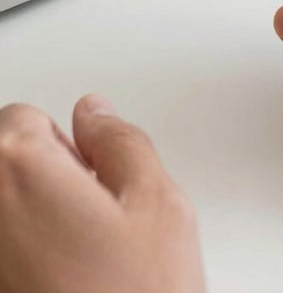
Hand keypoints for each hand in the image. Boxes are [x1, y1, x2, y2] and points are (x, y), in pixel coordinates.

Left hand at [0, 96, 205, 292]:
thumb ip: (121, 141)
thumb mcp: (157, 203)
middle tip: (94, 219)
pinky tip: (72, 283)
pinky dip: (31, 257)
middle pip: (8, 164)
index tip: (94, 173)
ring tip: (85, 259)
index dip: (69, 143)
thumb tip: (94, 116)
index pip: (22, 117)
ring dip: (38, 219)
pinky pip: (12, 255)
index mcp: (17, 171)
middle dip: (48, 178)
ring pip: (11, 213)